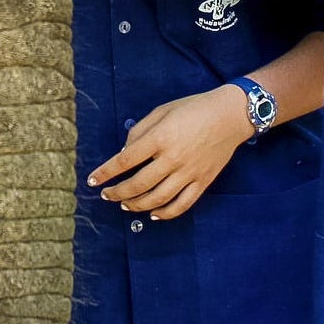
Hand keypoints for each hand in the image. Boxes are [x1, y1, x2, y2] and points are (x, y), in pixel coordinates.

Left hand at [86, 88, 252, 219]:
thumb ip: (139, 131)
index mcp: (160, 138)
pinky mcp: (202, 182)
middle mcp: (173, 158)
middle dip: (118, 193)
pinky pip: (181, 204)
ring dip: (137, 205)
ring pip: (157, 199)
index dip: (106, 172)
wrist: (230, 115)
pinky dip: (165, 214)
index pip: (125, 160)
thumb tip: (124, 153)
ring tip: (125, 205)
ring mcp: (189, 173)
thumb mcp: (161, 111)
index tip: (93, 180)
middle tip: (107, 195)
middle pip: (138, 184)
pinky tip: (153, 214)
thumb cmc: (193, 108)